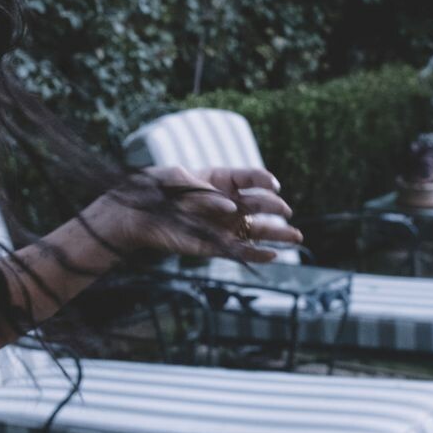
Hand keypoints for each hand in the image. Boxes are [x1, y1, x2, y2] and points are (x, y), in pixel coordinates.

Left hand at [93, 164, 303, 263]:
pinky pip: (239, 251)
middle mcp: (227, 203)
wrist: (136, 214)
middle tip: (287, 212)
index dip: (264, 180)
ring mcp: (223, 224)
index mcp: (221, 180)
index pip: (250, 177)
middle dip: (276, 208)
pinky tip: (273, 255)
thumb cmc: (156, 188)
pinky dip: (256, 255)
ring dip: (277, 235)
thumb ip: (203, 191)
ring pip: (256, 230)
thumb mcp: (175, 178)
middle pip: (260, 205)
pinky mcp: (213, 245)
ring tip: (297, 238)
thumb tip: (228, 206)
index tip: (273, 184)